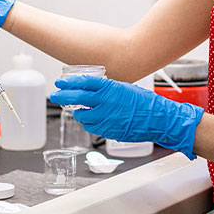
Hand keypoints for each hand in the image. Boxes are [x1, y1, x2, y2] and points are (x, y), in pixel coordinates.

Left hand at [49, 75, 203, 158]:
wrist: (158, 119)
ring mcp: (106, 119)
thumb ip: (107, 89)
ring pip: (82, 116)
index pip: (84, 83)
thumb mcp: (124, 88)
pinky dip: (90, 123)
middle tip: (55, 95)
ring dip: (79, 113)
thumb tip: (93, 89)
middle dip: (63, 96)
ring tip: (81, 110)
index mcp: (110, 89)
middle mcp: (105, 103)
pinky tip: (93, 120)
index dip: (70, 82)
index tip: (60, 82)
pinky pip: (91, 127)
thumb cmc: (145, 102)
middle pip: (77, 98)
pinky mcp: (108, 131)